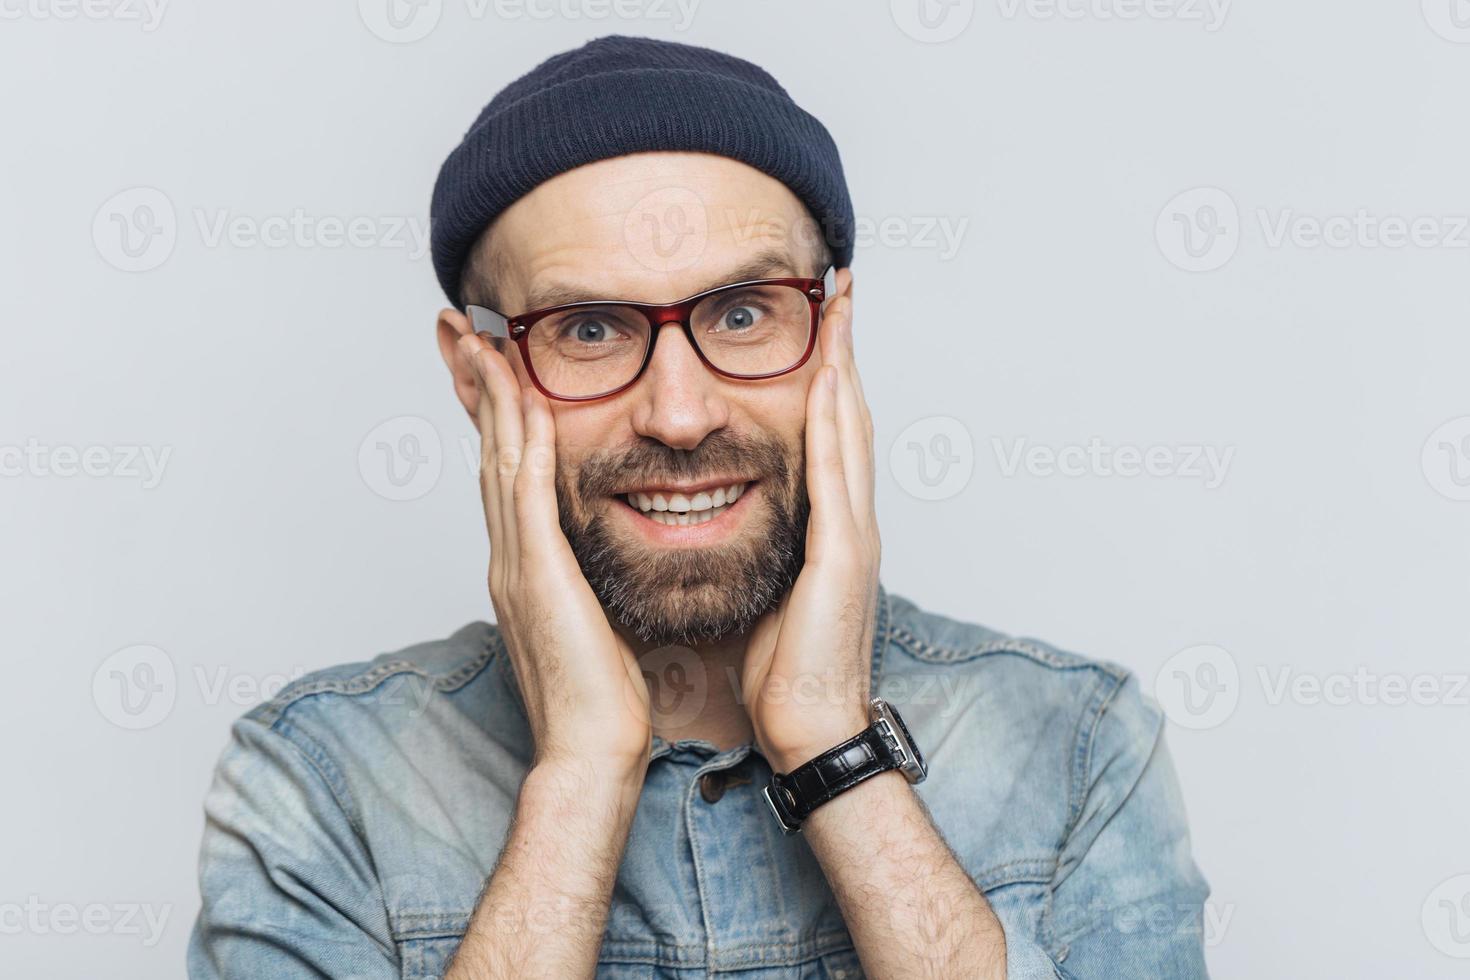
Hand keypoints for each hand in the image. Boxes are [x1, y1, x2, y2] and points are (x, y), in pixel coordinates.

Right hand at [457, 332, 651, 778]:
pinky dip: (522, 442)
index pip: (504, 472)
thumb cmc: (600, 698)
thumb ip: (585, 581)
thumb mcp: (591, 623)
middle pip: (486, 451)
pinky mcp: (538, 575)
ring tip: (479, 338)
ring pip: (498, 459)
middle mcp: (510, 556)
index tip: (490, 365)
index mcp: (524, 566)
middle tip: (458, 329)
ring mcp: (517, 564)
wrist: (591, 752)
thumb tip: (600, 558)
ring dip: (490, 395)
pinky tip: (526, 399)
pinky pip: (527, 493)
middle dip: (474, 387)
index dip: (495, 414)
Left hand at [740, 295, 881, 773]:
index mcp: (829, 529)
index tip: (818, 325)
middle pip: (849, 415)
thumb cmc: (785, 671)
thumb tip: (724, 518)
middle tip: (839, 289)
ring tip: (840, 308)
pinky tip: (826, 378)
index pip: (829, 434)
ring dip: (846, 364)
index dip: (827, 375)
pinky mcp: (844, 554)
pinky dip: (833, 420)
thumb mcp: (769, 592)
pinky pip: (836, 472)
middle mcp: (851, 520)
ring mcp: (854, 534)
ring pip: (850, 429)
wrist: (811, 728)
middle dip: (845, 350)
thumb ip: (764, 548)